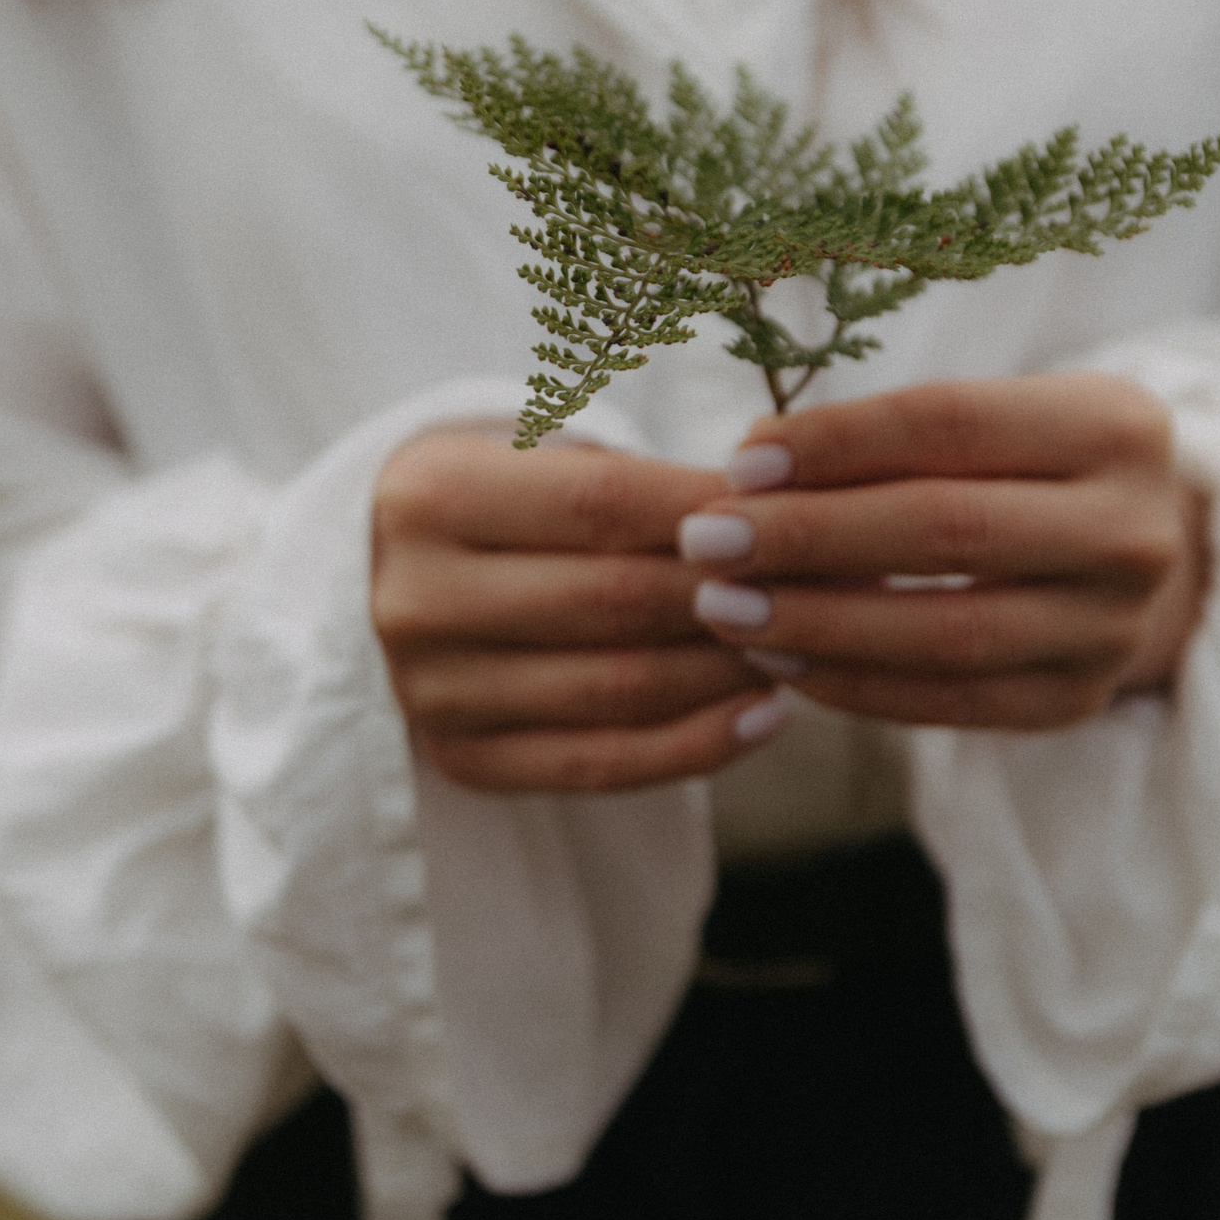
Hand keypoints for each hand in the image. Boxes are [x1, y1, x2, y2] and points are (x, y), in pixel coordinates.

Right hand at [372, 433, 779, 793]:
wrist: (400, 574)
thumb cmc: (505, 498)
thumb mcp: (540, 454)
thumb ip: (639, 480)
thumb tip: (775, 513)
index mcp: (429, 495)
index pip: (601, 503)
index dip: (710, 512)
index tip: (792, 513)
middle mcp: (415, 598)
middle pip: (613, 600)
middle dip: (732, 594)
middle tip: (819, 586)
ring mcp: (431, 691)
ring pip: (617, 690)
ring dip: (728, 672)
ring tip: (800, 646)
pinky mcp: (459, 760)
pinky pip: (600, 765)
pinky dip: (697, 745)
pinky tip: (765, 717)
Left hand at [677, 375, 1208, 730]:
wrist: (1137, 553)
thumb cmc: (1028, 464)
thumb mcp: (997, 417)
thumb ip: (892, 438)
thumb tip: (750, 466)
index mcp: (1116, 426)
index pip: (948, 424)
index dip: (835, 443)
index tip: (738, 462)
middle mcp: (1133, 530)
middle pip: (945, 530)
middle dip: (809, 536)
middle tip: (706, 541)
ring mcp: (1113, 628)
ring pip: (944, 631)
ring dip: (817, 622)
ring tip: (725, 609)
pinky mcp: (1075, 701)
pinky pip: (946, 702)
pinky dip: (853, 684)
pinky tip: (780, 660)